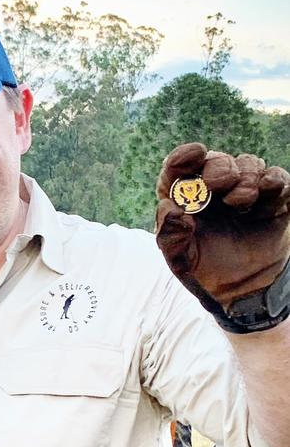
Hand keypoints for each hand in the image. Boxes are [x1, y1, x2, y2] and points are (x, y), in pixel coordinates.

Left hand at [155, 143, 289, 330]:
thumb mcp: (181, 260)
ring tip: (241, 200)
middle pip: (216, 161)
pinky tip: (267, 189)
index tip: (194, 154)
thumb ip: (170, 236)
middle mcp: (214, 191)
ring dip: (245, 176)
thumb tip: (170, 207)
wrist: (243, 292)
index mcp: (186, 201)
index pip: (178, 170)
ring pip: (248, 164)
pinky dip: (273, 179)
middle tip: (220, 182)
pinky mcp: (273, 201)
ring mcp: (245, 193)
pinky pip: (277, 179)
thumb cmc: (206, 273)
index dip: (183, 157)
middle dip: (219, 167)